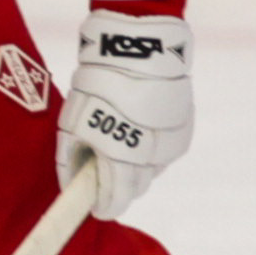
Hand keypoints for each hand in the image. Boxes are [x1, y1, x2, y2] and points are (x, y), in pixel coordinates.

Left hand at [60, 2, 190, 211]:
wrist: (140, 47)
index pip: (117, 199)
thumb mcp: (73, 120)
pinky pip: (166, 149)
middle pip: (137, 187)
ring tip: (123, 136)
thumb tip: (70, 186)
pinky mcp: (185, 128)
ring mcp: (172, 143)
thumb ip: (71, 158)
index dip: (105, 205)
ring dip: (138, 163)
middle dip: (120, 184)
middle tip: (104, 168)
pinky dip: (153, 145)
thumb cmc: (99, 83)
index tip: (96, 208)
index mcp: (121, 157)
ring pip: (153, 168)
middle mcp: (152, 157)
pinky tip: (141, 124)